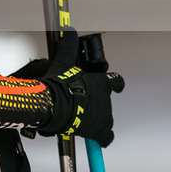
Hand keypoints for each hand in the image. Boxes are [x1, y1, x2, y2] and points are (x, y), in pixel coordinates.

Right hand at [36, 30, 123, 146]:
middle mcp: (106, 98)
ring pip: (107, 118)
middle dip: (98, 103)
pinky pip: (106, 137)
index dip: (115, 84)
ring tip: (85, 119)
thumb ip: (68, 47)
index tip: (116, 85)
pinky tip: (97, 140)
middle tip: (85, 104)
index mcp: (101, 82)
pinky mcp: (98, 129)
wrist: (54, 106)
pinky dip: (102, 138)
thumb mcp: (62, 61)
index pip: (116, 81)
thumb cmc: (57, 85)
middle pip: (107, 102)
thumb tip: (69, 31)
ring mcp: (104, 114)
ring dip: (99, 119)